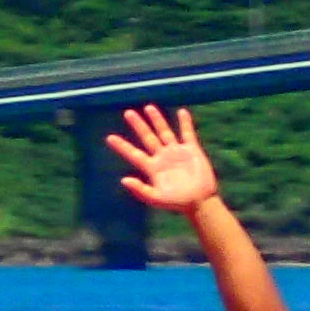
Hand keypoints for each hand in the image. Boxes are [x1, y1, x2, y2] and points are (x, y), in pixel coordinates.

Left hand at [107, 103, 221, 214]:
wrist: (200, 201)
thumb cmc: (178, 203)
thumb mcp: (156, 199)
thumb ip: (140, 190)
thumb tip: (123, 180)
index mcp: (152, 168)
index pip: (134, 154)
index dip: (122, 146)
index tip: (109, 138)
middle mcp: (162, 157)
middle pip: (147, 137)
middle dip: (138, 125)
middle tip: (128, 113)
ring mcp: (177, 152)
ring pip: (164, 132)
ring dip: (157, 120)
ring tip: (148, 107)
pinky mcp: (192, 150)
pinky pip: (187, 134)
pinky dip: (185, 123)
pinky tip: (182, 112)